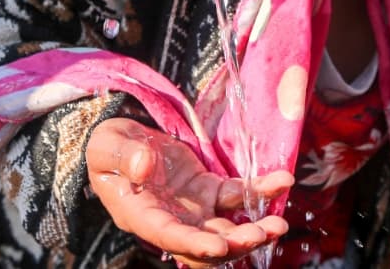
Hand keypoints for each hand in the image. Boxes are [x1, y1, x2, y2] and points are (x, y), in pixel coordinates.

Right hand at [86, 118, 291, 266]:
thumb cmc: (109, 149)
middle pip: (207, 242)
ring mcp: (193, 207)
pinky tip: (282, 181)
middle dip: (236, 243)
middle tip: (264, 234)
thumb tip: (144, 166)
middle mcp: (172, 219)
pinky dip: (260, 191)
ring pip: (227, 225)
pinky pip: (238, 194)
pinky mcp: (208, 189)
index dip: (195, 244)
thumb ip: (123, 156)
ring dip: (254, 228)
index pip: (171, 236)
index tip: (220, 246)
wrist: (123, 143)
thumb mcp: (107, 146)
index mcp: (142, 215)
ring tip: (280, 225)